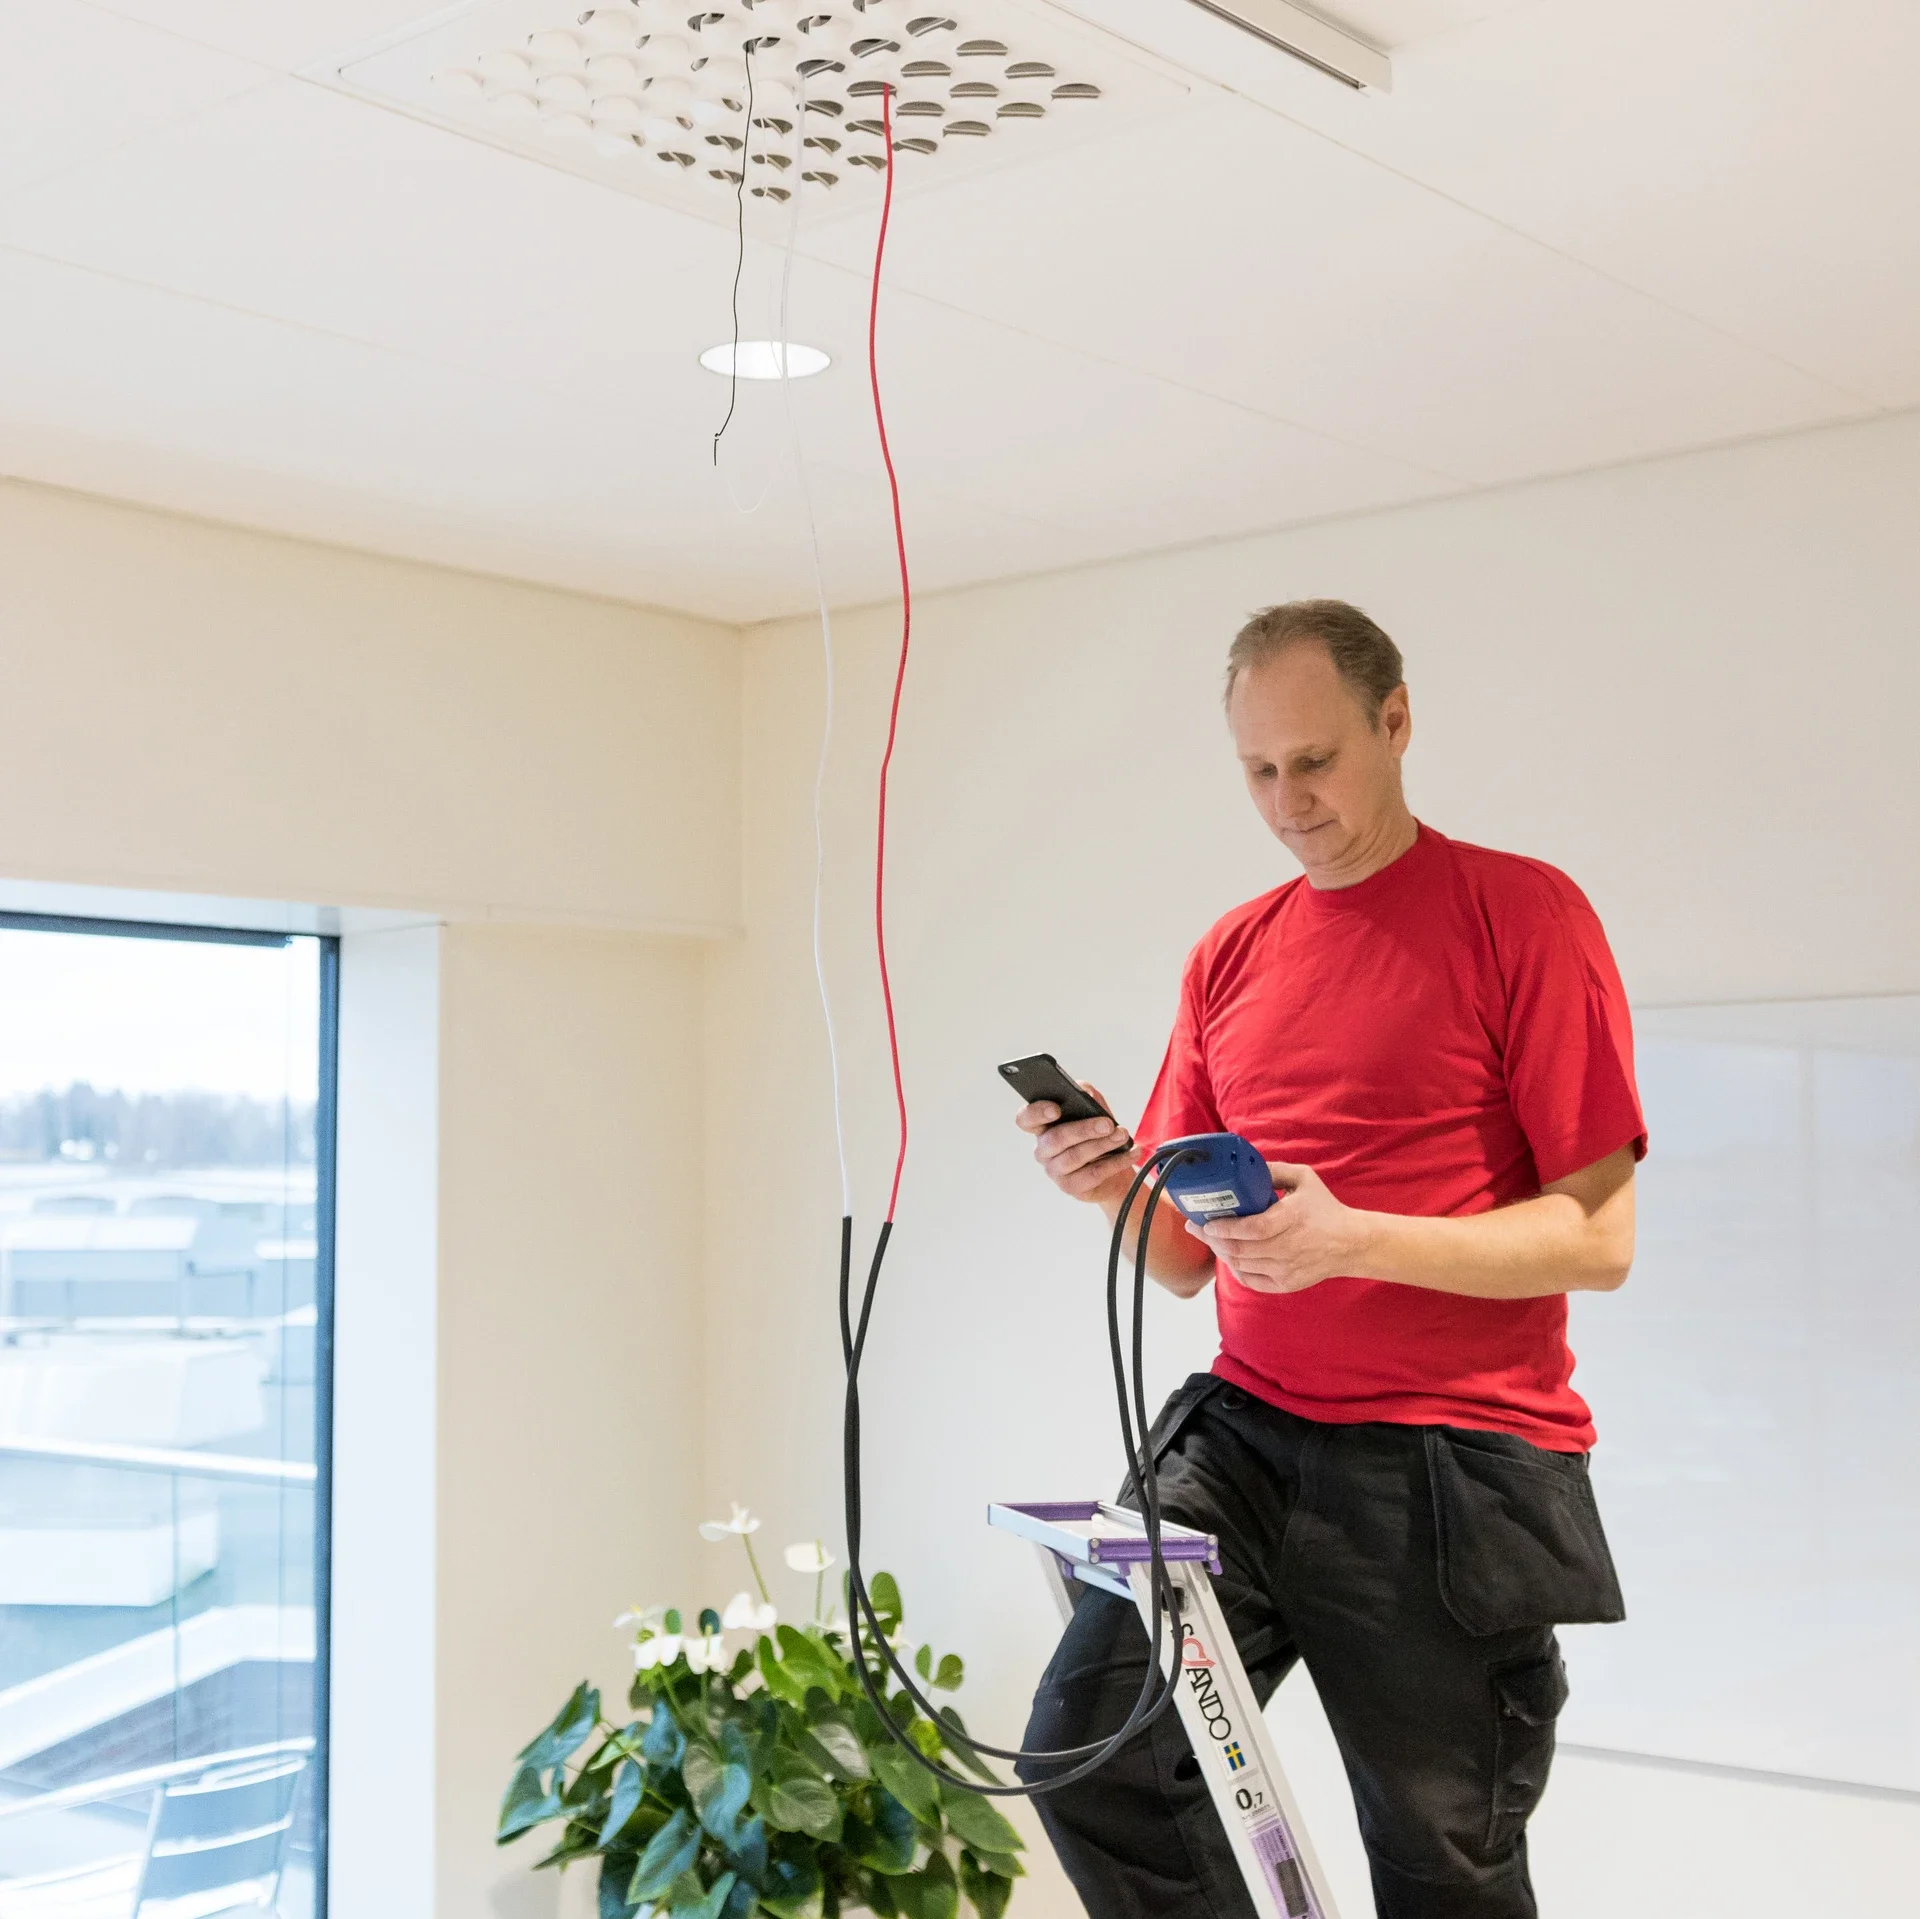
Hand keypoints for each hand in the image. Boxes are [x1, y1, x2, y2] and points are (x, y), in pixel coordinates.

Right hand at [1015, 1083, 1135, 1204]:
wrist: (1114, 1167)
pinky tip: (1131, 1153)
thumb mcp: (1093, 1108)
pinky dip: (1116, 1162)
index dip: (1036, 1113)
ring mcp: (1055, 1170)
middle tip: (1108, 1124)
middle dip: (1084, 1129)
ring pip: (1075, 1156)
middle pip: (1056, 1138)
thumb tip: (1084, 1093)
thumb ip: (1086, 1095)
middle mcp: (1043, 1149)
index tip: (1056, 1109)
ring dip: (1102, 1144)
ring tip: (1122, 1136)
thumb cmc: (1096, 1133)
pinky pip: (1093, 1174)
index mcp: (1042, 1127)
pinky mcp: (1070, 1187)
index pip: (1025, 1119)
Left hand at [1189, 1162, 1369, 1293]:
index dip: (1226, 1228)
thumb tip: (1246, 1168)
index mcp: (1292, 1218)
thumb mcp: (1304, 1179)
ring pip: (1241, 1265)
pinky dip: (1236, 1269)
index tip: (1207, 1221)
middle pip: (1240, 1249)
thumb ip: (1274, 1170)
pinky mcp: (1286, 1284)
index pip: (1252, 1229)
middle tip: (1197, 1228)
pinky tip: (1230, 1256)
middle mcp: (1289, 1247)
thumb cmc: (1324, 1208)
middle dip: (1213, 1239)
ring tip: (1212, 1239)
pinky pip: (1250, 1281)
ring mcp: (1286, 1269)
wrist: (1350, 1243)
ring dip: (1222, 1252)